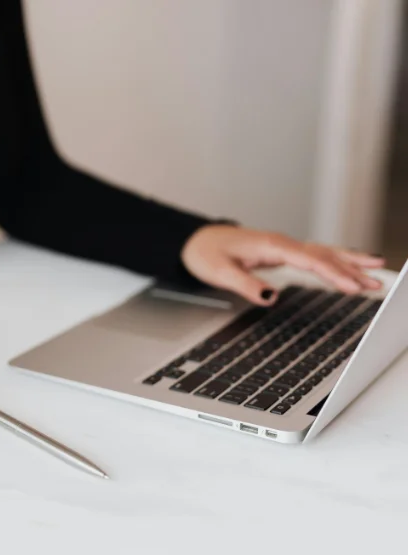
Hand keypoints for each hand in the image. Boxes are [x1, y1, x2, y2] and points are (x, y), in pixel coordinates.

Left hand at [181, 225, 384, 305]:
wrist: (195, 241)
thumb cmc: (205, 253)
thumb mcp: (220, 272)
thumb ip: (246, 284)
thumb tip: (270, 296)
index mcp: (271, 245)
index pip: (309, 260)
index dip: (332, 273)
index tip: (352, 286)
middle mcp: (281, 243)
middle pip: (323, 255)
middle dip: (351, 269)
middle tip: (376, 283)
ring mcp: (283, 247)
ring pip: (323, 253)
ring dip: (349, 263)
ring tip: (377, 271)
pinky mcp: (281, 253)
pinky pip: (314, 256)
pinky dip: (335, 260)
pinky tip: (351, 265)